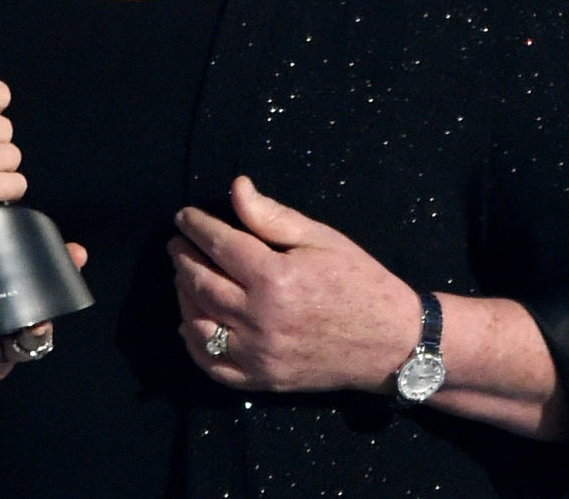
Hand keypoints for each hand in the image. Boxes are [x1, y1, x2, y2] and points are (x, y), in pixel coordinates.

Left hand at [169, 176, 418, 393]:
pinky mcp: (263, 380)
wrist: (391, 341)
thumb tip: (236, 188)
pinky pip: (214, 366)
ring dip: (184, 297)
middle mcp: (260, 319)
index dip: (196, 227)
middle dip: (183, 259)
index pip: (219, 245)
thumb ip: (272, 216)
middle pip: (201, 284)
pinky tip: (191, 324)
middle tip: (177, 245)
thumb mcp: (320, 238)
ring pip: (200, 325)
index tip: (184, 216)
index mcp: (275, 278)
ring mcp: (259, 354)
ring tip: (183, 277)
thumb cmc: (358, 281)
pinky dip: (195, 344)